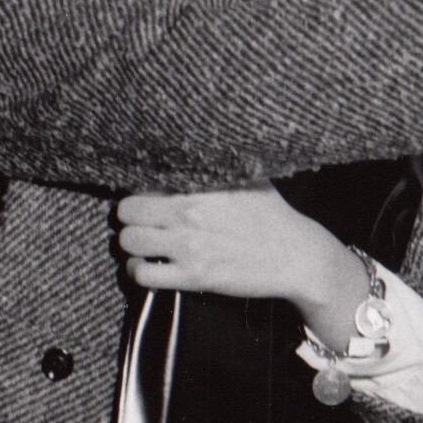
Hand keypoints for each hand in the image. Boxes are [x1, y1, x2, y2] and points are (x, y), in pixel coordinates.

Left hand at [117, 186, 368, 343]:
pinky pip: (143, 274)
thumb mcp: (247, 178)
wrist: (295, 255)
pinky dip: (138, 270)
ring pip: (128, 241)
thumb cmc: (272, 215)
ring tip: (143, 243)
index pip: (145, 179)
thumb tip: (192, 146)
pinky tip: (148, 266)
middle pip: (127, 210)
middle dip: (130, 215)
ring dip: (131, 243)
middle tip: (141, 220)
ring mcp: (189, 246)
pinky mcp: (193, 276)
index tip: (147, 195)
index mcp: (200, 185)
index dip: (141, 188)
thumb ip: (216, 165)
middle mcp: (190, 213)